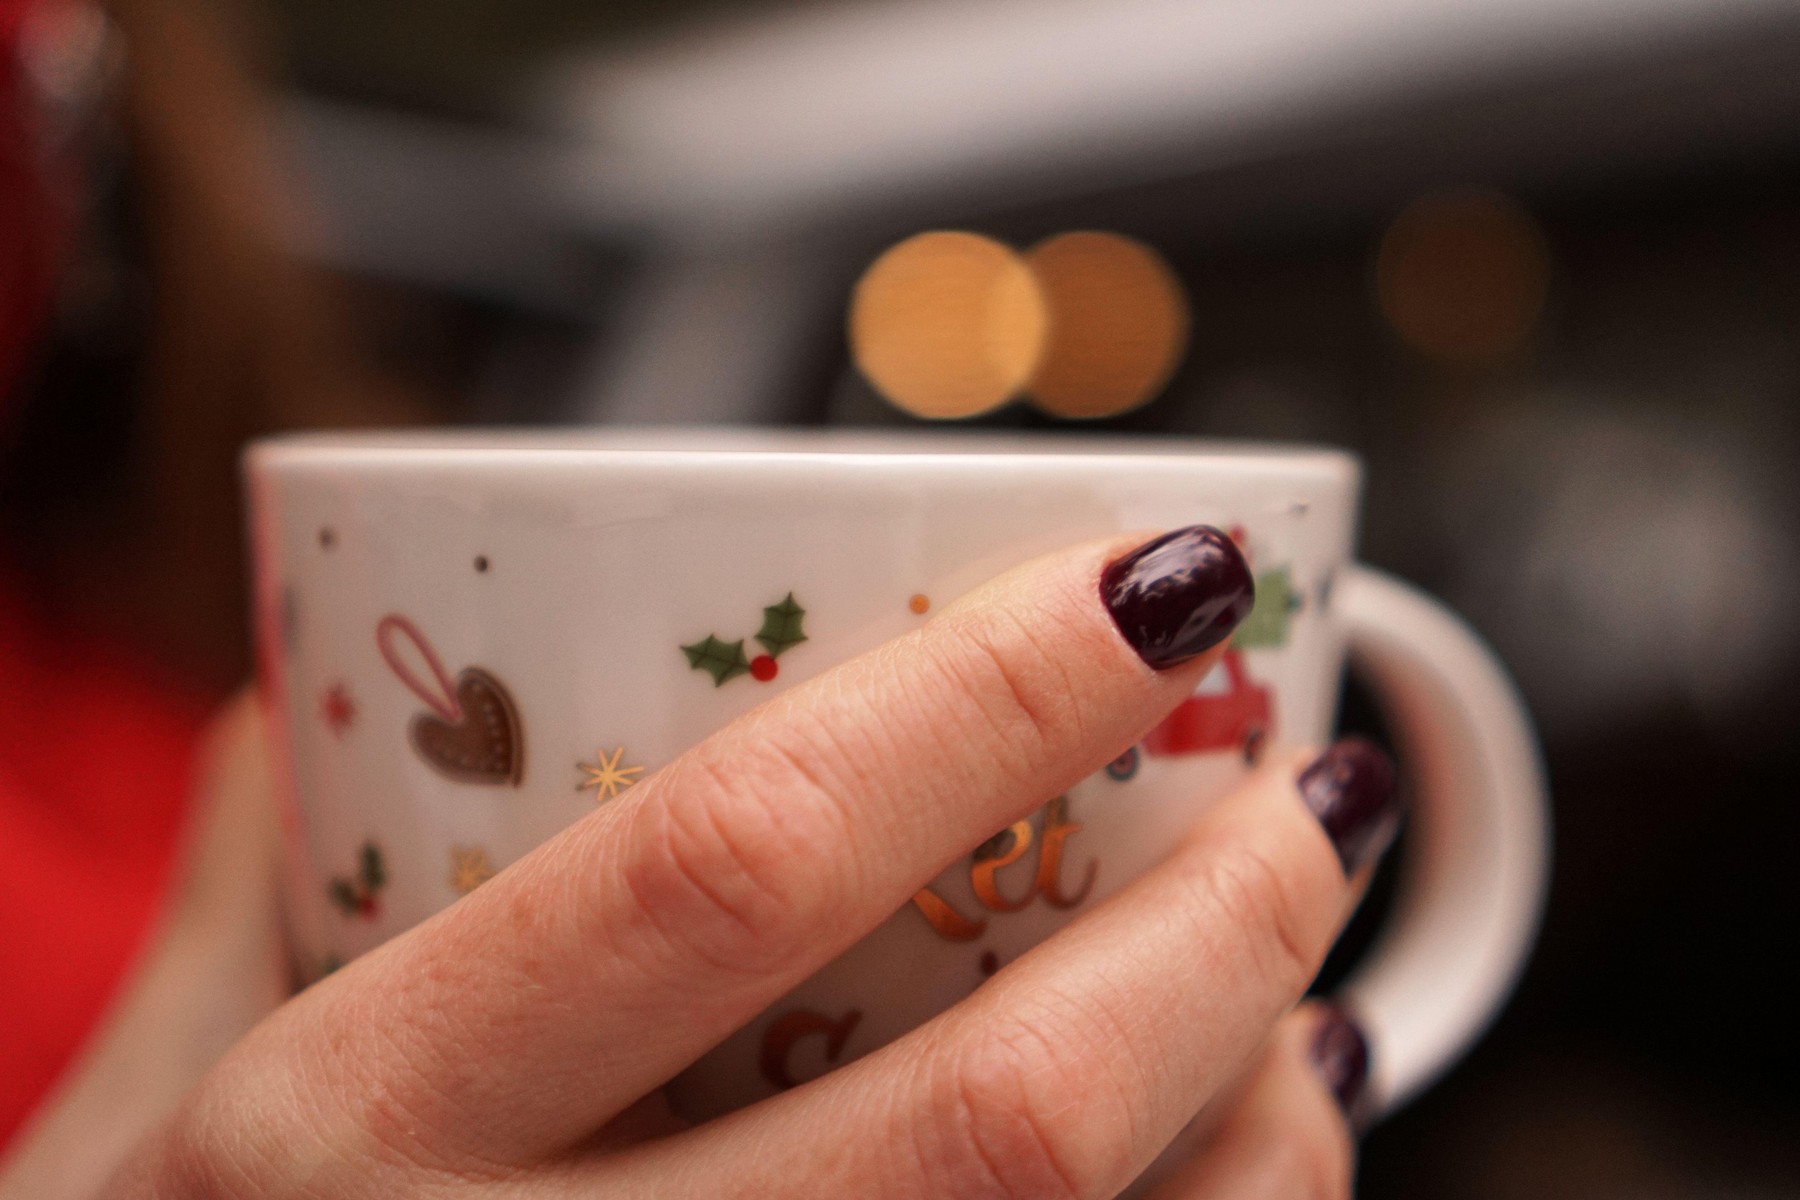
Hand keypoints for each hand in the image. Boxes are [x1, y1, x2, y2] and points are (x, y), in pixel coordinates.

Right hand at [114, 527, 1397, 1198]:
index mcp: (343, 1141)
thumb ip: (234, 901)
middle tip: (1307, 795)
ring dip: (1270, 1126)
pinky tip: (1260, 1171)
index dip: (993, 699)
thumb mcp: (113, 1135)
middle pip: (992, 1119)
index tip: (1167, 585)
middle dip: (1220, 930)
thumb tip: (295, 706)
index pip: (740, 860)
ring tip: (1327, 993)